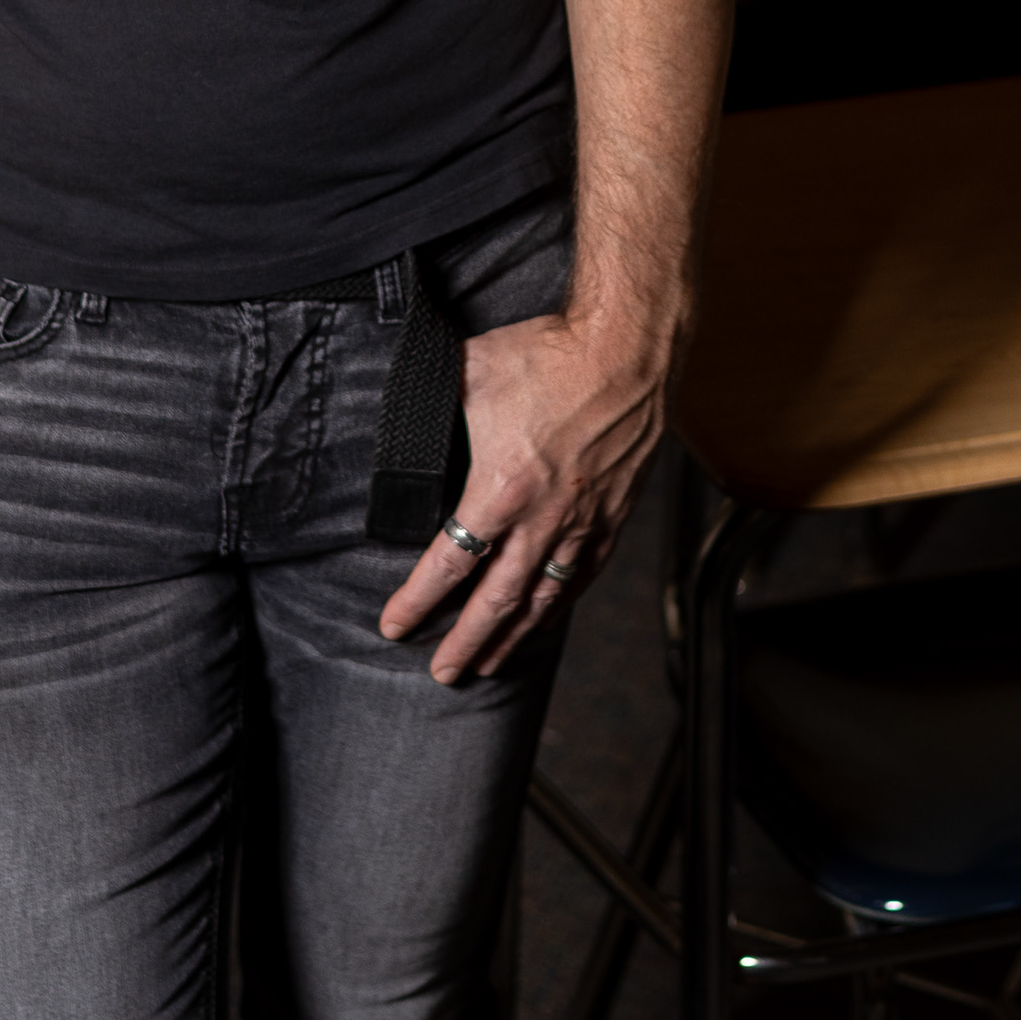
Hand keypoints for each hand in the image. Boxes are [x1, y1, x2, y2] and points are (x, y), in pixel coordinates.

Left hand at [378, 310, 668, 683]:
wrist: (626, 346)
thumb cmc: (547, 353)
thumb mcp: (470, 375)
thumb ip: (435, 410)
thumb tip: (403, 421)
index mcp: (501, 488)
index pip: (449, 563)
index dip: (417, 600)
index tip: (394, 625)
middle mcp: (544, 517)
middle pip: (496, 601)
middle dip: (464, 642)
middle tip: (442, 673)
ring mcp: (583, 520)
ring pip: (543, 598)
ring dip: (512, 637)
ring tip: (489, 664)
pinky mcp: (614, 513)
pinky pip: (583, 574)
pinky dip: (560, 604)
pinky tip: (546, 617)